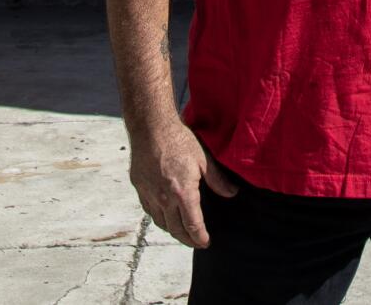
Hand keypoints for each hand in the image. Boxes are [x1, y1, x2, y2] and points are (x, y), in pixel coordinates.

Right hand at [127, 118, 239, 247]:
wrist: (150, 127)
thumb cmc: (178, 140)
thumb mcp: (203, 159)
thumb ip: (217, 180)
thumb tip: (231, 193)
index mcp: (182, 193)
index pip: (192, 226)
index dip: (200, 238)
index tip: (205, 242)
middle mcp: (164, 198)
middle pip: (175, 229)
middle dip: (187, 239)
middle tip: (196, 242)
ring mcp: (149, 194)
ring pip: (161, 222)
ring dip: (172, 230)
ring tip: (182, 230)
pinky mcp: (139, 187)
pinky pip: (149, 210)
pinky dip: (159, 217)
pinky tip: (165, 214)